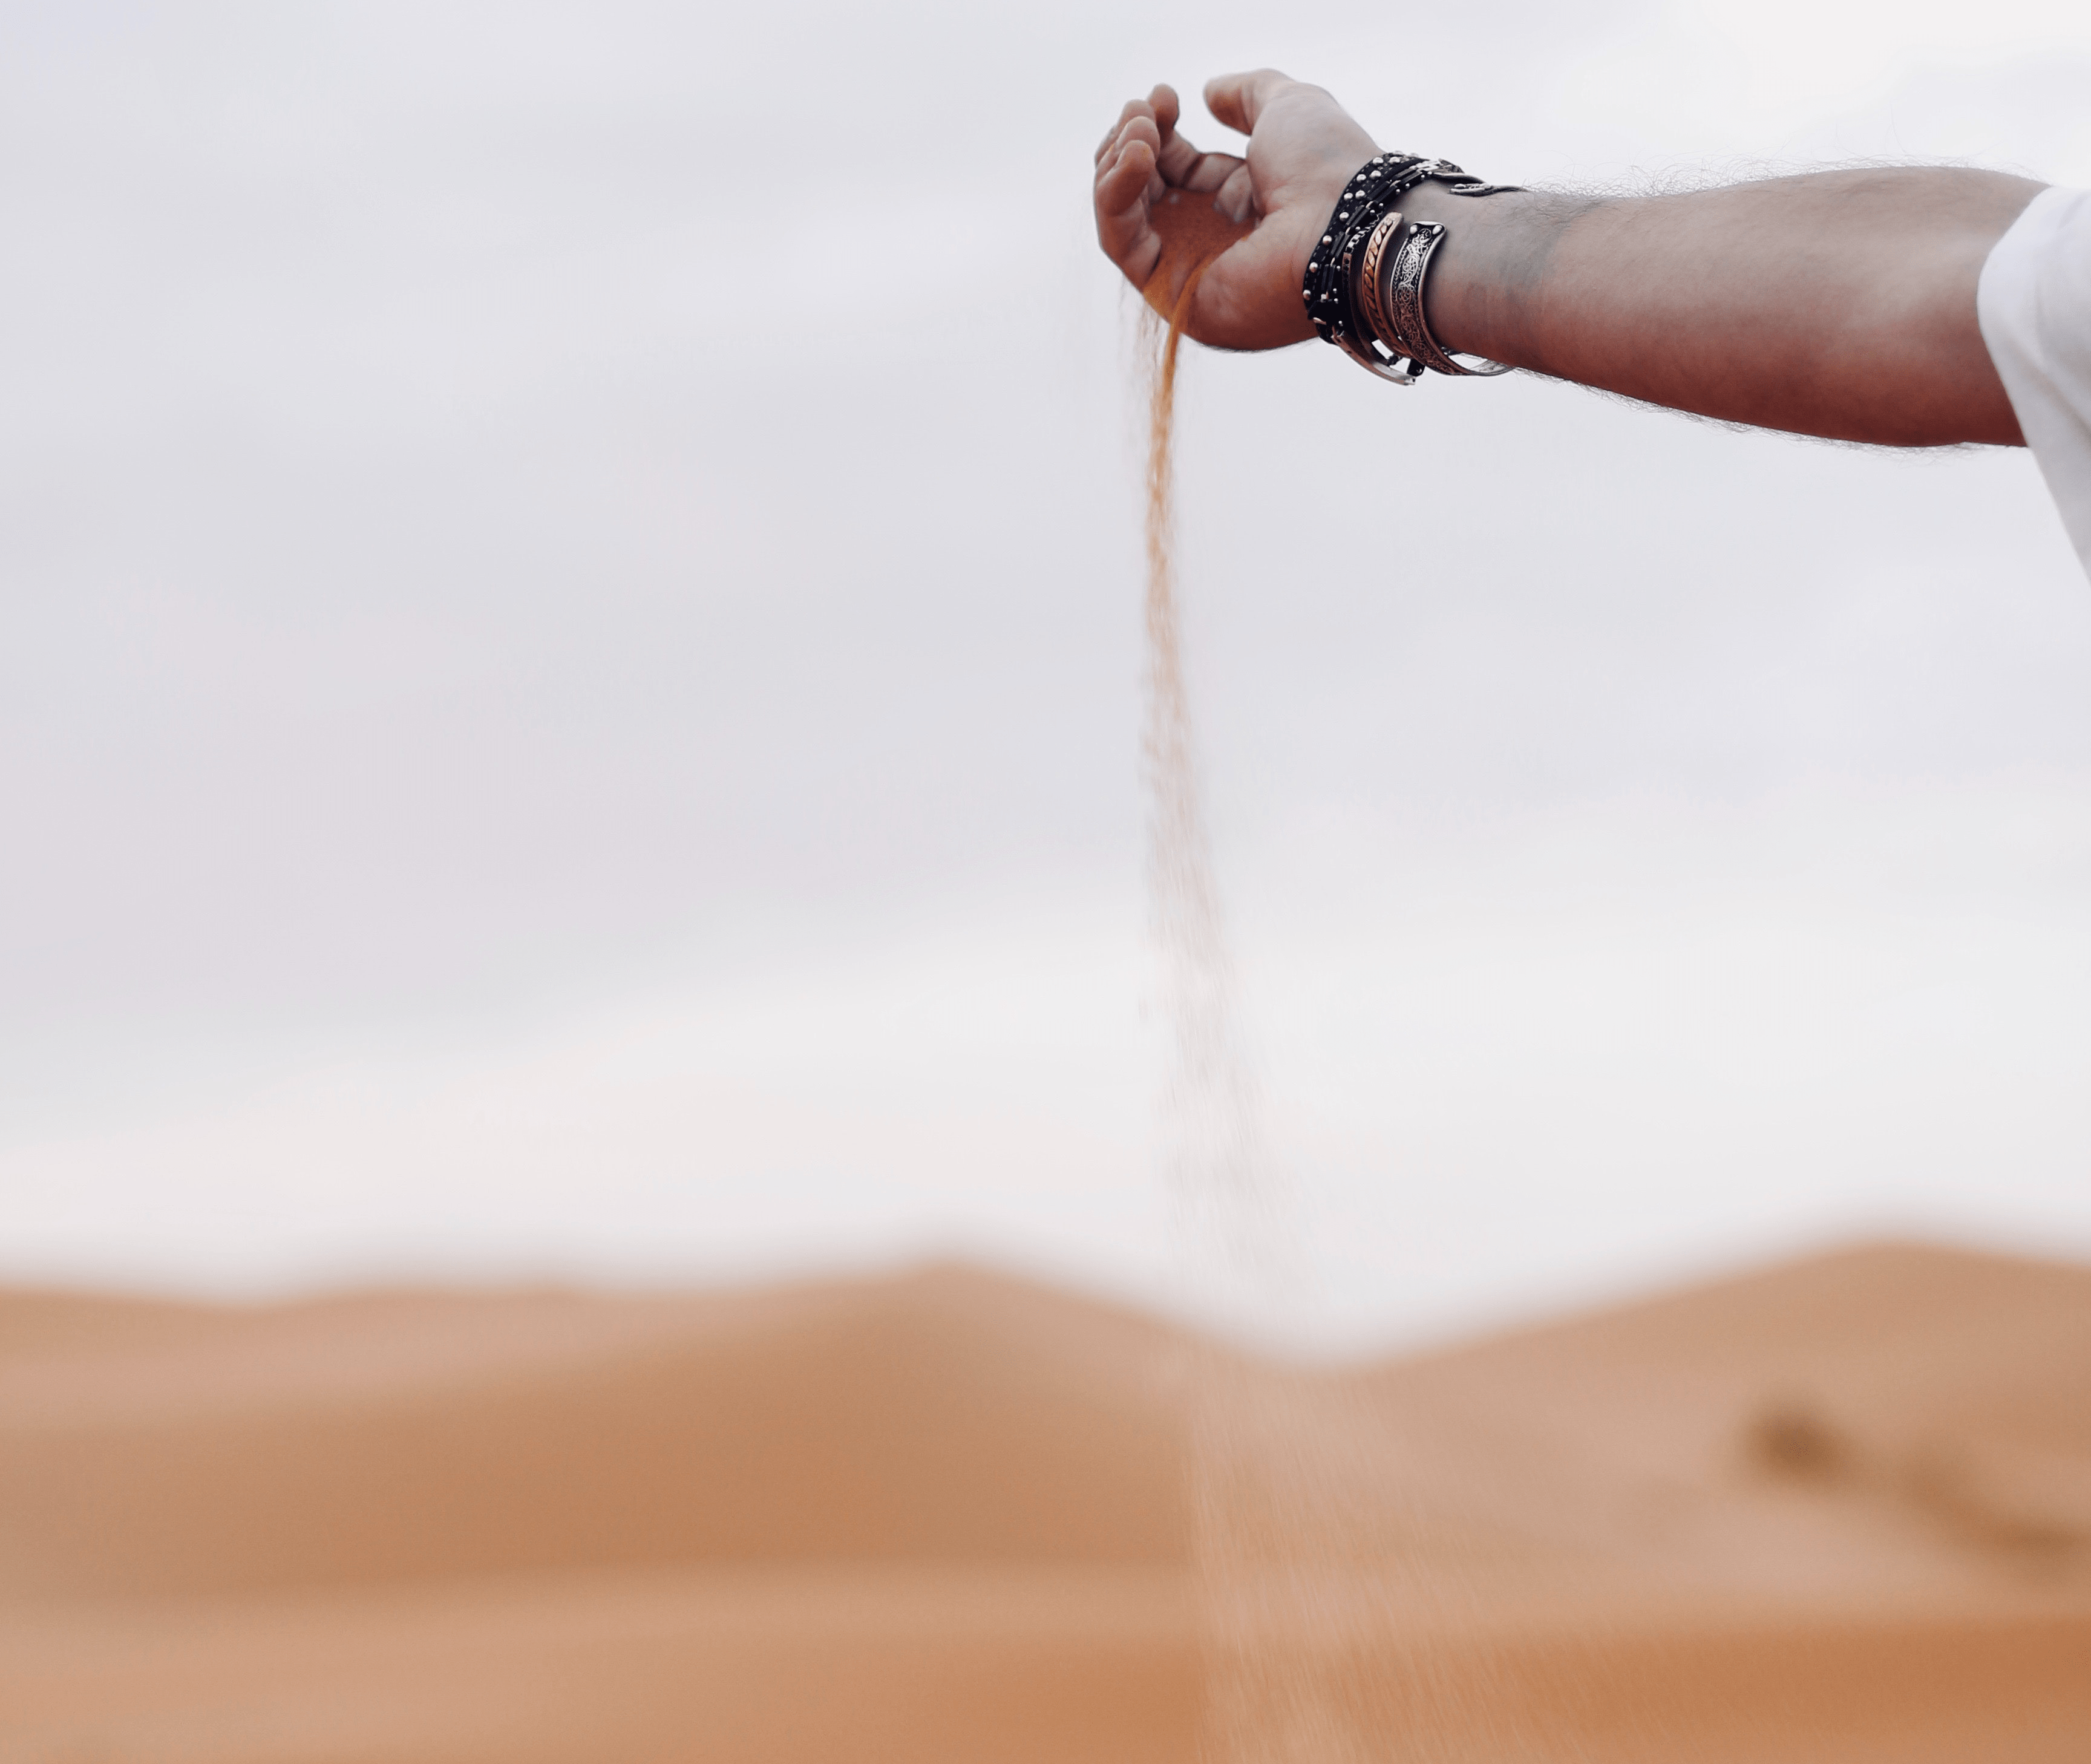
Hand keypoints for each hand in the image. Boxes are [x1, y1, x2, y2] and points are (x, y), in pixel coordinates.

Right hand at [1092, 71, 1379, 349]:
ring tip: (1139, 129)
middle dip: (1131, 145)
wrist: (1346, 224)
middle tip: (1141, 110)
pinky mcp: (1174, 300)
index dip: (1158, 131)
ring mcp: (1190, 275)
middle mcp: (1214, 242)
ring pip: (1124, 220)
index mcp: (1242, 203)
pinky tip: (1137, 156)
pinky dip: (1116, 198)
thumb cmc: (1329, 168)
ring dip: (1118, 166)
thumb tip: (1207, 92)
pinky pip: (1123, 247)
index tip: (1161, 95)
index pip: (1175, 170)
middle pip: (1142, 195)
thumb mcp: (1286, 107)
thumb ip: (1246, 94)